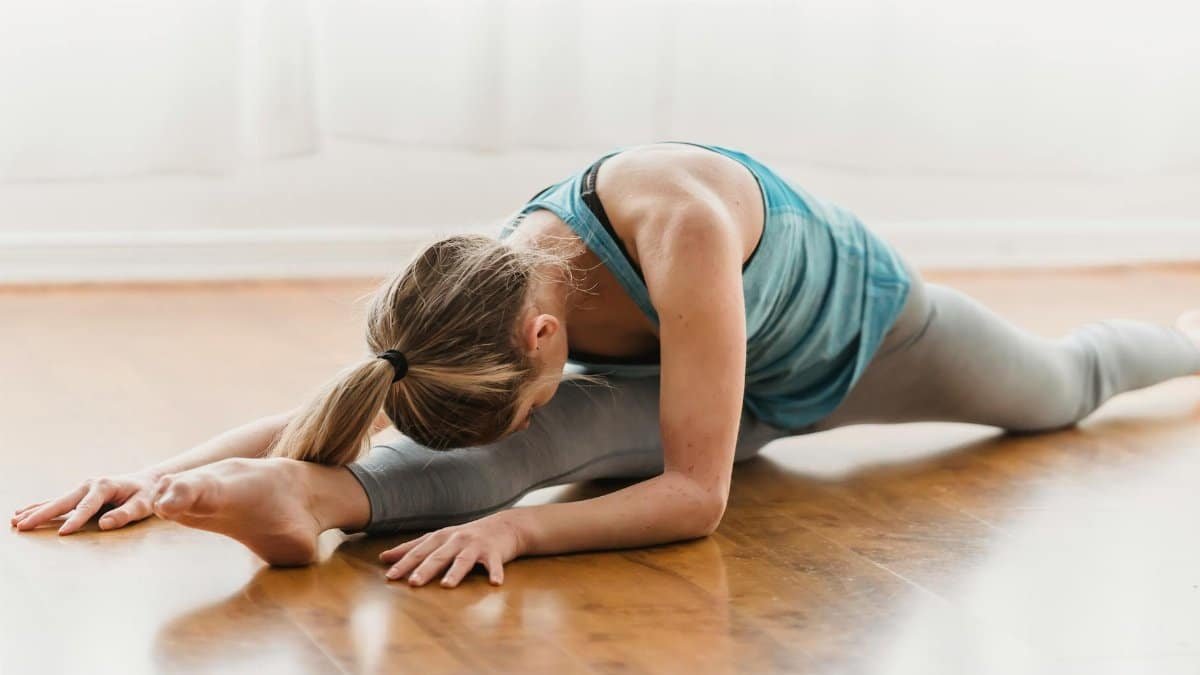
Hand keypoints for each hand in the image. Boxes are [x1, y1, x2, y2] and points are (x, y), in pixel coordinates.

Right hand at [10, 470, 161, 534]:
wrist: (146, 482)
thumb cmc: (145, 495)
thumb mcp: (143, 505)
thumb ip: (125, 514)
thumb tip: (104, 524)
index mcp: (104, 487)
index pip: (87, 507)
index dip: (76, 520)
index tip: (63, 533)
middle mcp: (89, 485)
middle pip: (62, 502)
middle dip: (42, 514)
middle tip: (22, 525)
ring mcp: (82, 488)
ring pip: (55, 502)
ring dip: (35, 511)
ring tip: (15, 520)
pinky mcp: (79, 494)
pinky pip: (56, 502)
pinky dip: (39, 507)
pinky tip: (23, 512)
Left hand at [379, 512, 524, 587]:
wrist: (504, 526)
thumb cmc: (466, 536)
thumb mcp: (440, 538)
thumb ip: (413, 548)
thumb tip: (383, 557)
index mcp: (441, 537)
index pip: (419, 551)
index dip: (404, 563)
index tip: (389, 576)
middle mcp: (456, 539)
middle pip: (438, 556)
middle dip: (425, 569)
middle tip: (413, 583)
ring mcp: (475, 545)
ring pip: (463, 560)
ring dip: (455, 572)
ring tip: (447, 585)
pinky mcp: (494, 552)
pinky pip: (494, 564)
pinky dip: (495, 572)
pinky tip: (495, 582)